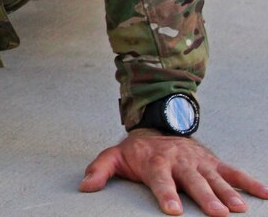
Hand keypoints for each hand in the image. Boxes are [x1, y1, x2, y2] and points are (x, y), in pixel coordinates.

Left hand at [80, 129, 267, 215]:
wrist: (157, 127)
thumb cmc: (136, 151)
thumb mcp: (114, 156)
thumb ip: (99, 170)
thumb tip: (84, 187)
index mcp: (155, 162)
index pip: (160, 180)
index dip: (166, 194)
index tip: (173, 210)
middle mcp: (179, 161)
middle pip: (192, 181)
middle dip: (205, 197)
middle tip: (216, 214)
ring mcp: (198, 162)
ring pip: (215, 178)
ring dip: (228, 193)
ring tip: (238, 209)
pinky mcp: (213, 162)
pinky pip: (233, 172)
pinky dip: (249, 182)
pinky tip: (264, 194)